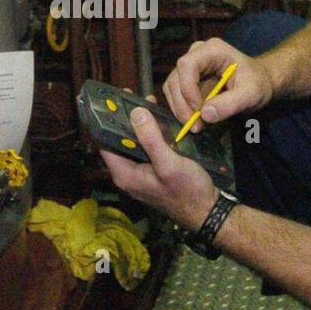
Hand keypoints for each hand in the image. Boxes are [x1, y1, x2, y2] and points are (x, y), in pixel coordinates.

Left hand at [100, 106, 218, 230]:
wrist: (207, 212)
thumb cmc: (188, 192)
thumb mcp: (169, 164)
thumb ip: (151, 139)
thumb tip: (135, 113)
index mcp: (124, 174)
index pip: (104, 143)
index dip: (105, 120)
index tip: (110, 100)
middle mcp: (128, 174)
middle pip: (118, 141)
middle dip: (124, 119)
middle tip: (131, 97)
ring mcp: (140, 173)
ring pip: (134, 143)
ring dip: (140, 125)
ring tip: (147, 103)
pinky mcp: (153, 172)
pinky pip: (146, 149)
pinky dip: (151, 134)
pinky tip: (159, 120)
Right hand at [163, 38, 272, 133]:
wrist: (259, 83)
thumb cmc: (258, 83)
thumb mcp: (251, 94)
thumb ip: (231, 103)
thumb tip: (205, 114)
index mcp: (212, 50)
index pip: (187, 65)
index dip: (188, 89)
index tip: (199, 110)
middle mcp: (197, 54)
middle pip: (175, 78)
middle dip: (182, 104)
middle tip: (195, 126)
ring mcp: (190, 67)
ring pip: (171, 87)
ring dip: (179, 109)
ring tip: (196, 126)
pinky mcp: (188, 80)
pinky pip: (176, 95)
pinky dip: (181, 109)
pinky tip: (195, 120)